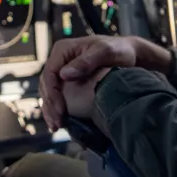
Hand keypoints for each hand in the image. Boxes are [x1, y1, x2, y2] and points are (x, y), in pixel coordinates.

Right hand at [39, 36, 170, 130]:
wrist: (130, 54)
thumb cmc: (119, 50)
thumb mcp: (104, 52)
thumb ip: (86, 62)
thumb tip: (64, 74)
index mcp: (63, 50)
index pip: (49, 74)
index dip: (52, 94)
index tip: (60, 111)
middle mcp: (60, 60)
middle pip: (46, 85)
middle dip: (50, 106)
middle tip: (57, 124)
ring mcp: (63, 71)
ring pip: (49, 93)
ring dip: (51, 110)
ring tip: (56, 127)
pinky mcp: (69, 81)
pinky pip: (58, 96)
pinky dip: (58, 109)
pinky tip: (61, 122)